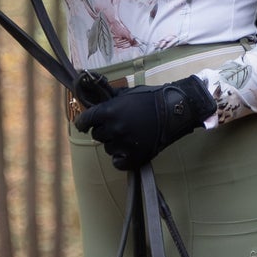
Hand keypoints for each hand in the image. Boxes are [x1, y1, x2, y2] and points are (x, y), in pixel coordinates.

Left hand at [77, 76, 215, 169]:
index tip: (83, 124)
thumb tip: (92, 96)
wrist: (173, 111)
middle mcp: (113, 129)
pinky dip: (121, 159)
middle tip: (117, 126)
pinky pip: (118, 163)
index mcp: (108, 112)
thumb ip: (108, 98)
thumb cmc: (150, 98)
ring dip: (114, 143)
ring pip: (108, 148)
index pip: (84, 121)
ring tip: (128, 135)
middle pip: (97, 135)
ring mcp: (124, 144)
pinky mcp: (135, 157)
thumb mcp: (125, 93)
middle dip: (104, 130)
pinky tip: (127, 151)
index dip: (83, 123)